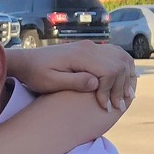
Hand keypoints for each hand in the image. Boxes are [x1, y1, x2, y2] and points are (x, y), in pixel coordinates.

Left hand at [5, 41, 135, 112]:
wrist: (26, 61)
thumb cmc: (35, 74)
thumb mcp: (50, 82)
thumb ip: (73, 82)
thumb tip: (96, 83)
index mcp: (80, 55)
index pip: (109, 70)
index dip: (111, 90)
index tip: (104, 106)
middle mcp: (89, 48)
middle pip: (119, 64)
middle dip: (122, 86)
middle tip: (118, 106)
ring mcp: (91, 47)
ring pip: (121, 57)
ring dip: (127, 76)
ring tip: (126, 96)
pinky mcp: (90, 50)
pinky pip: (115, 55)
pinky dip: (123, 67)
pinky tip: (123, 82)